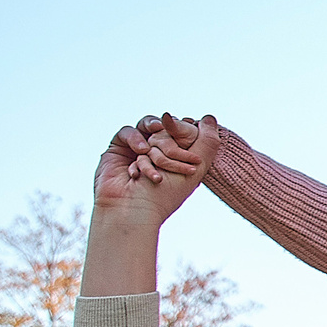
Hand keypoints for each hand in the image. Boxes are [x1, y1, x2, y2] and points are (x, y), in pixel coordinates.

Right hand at [94, 114, 219, 223]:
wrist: (133, 209)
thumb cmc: (165, 194)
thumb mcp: (195, 169)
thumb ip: (207, 142)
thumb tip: (209, 117)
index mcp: (178, 159)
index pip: (184, 132)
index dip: (186, 129)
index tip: (190, 127)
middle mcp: (159, 153)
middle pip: (167, 128)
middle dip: (170, 140)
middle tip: (169, 152)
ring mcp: (138, 151)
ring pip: (148, 126)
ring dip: (153, 135)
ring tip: (152, 149)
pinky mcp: (118, 149)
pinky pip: (128, 131)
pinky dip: (135, 138)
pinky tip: (140, 152)